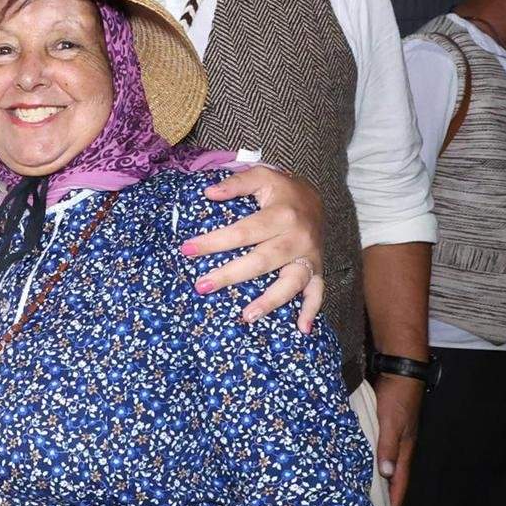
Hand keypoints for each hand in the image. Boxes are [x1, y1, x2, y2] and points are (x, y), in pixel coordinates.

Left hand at [188, 167, 325, 330]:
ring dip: (270, 301)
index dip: (214, 241)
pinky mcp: (317, 269)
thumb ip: (236, 183)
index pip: (243, 232)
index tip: (187, 249)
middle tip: (202, 286)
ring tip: (246, 316)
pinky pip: (318, 292)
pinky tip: (302, 329)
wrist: (316, 197)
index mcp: (281, 215)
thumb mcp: (262, 176)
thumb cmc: (281, 190)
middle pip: (262, 261)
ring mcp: (309, 257)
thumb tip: (208, 193)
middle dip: (231, 275)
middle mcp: (297, 238)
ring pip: (291, 283)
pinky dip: (311, 311)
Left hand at [371, 373, 423, 505]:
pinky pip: (373, 450)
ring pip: (381, 464)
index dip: (394, 502)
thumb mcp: (392, 422)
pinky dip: (366, 461)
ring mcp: (390, 436)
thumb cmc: (397, 397)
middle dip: (383, 496)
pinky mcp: (381, 426)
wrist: (400, 369)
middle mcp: (398, 447)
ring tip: (360, 495)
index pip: (400, 483)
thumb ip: (387, 446)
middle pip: (391, 477)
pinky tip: (355, 465)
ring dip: (373, 480)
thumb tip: (385, 473)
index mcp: (404, 450)